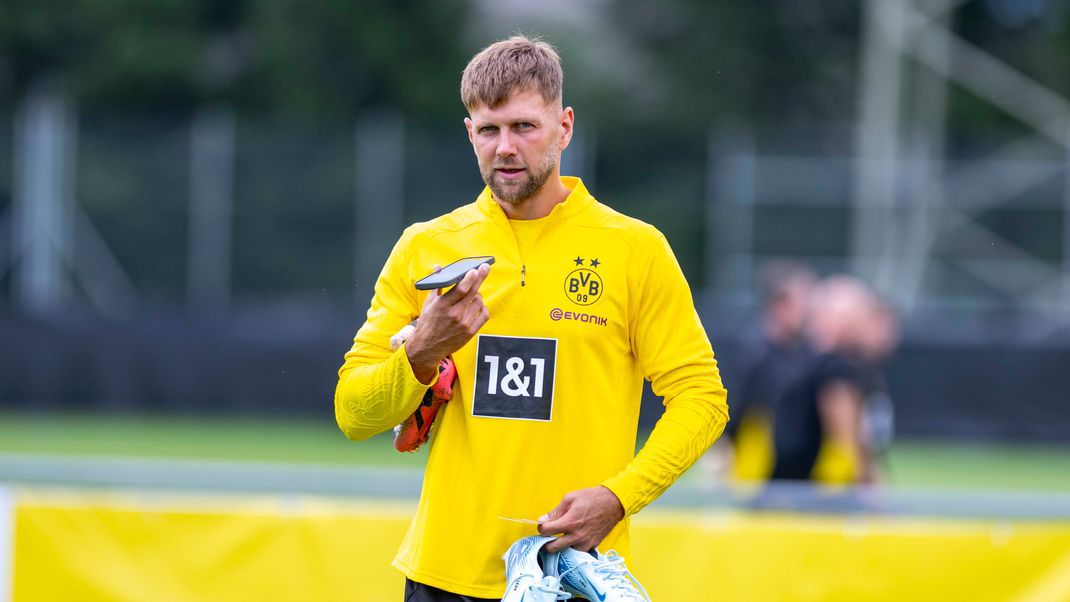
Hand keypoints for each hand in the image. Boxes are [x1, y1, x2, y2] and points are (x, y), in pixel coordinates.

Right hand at [405, 263, 491, 381]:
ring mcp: (463, 324)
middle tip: (485, 268)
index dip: (470, 278)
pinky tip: (478, 305)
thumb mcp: (429, 303)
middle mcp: (454, 314)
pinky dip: (483, 308)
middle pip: (472, 292)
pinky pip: (483, 315)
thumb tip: (438, 267)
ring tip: (473, 293)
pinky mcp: (470, 332)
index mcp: (442, 305)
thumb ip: (436, 284)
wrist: (427, 347)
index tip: (476, 269)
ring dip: (478, 295)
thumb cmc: (428, 322)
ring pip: (479, 302)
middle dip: (480, 278)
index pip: (460, 289)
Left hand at [537, 486, 624, 552]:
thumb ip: (555, 511)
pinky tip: (572, 540)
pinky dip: (572, 548)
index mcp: (569, 522)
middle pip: (552, 547)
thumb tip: (542, 520)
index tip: (543, 525)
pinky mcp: (592, 546)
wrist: (613, 503)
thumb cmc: (592, 498)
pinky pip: (577, 552)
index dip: (541, 528)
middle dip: (546, 542)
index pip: (546, 531)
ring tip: (560, 538)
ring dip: (560, 547)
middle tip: (547, 536)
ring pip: (565, 552)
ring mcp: (585, 543)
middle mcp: (576, 536)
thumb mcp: (570, 498)